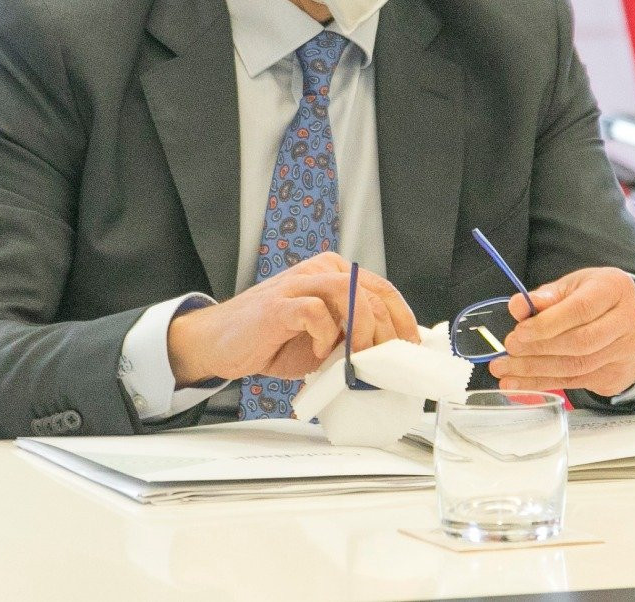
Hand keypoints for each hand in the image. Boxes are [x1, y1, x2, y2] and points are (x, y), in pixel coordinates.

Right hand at [166, 252, 419, 384]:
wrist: (222, 342)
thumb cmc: (273, 340)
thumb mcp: (324, 339)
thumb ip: (353, 337)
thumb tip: (391, 353)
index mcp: (334, 274)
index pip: (383, 289)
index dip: (403, 318)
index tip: (412, 345)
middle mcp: (320, 271)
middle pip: (372, 294)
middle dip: (385, 333)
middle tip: (383, 362)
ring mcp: (298, 284)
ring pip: (350, 295)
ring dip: (362, 331)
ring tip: (356, 357)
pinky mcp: (279, 304)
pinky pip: (315, 312)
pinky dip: (325, 336)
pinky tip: (319, 351)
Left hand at [487, 267, 634, 397]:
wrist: (625, 322)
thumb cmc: (592, 298)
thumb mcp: (571, 287)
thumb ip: (545, 297)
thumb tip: (517, 306)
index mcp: (614, 288)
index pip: (581, 310)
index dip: (548, 323)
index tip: (520, 331)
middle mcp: (627, 320)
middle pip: (580, 342)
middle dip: (540, 348)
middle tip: (510, 349)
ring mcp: (625, 351)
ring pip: (577, 366)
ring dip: (536, 370)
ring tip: (505, 369)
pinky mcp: (616, 374)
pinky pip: (575, 382)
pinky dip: (542, 383)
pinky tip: (518, 383)